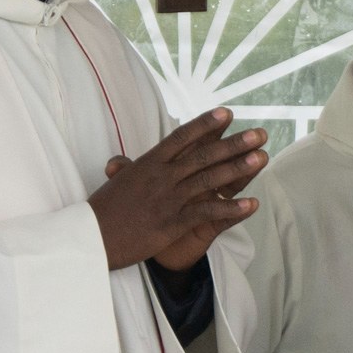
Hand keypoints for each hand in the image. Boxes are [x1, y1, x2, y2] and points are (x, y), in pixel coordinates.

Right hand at [89, 109, 267, 271]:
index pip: (181, 138)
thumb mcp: (116, 184)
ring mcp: (169, 199)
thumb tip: (119, 161)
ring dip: (238, 168)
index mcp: (149, 163)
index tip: (227, 113)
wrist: (90, 238)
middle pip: (203, 155)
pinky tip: (252, 204)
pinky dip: (231, 209)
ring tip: (262, 157)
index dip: (205, 124)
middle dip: (233, 143)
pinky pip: (207, 213)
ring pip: (209, 179)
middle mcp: (161, 177)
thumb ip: (125, 169)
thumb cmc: (102, 211)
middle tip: (260, 133)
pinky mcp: (173, 222)